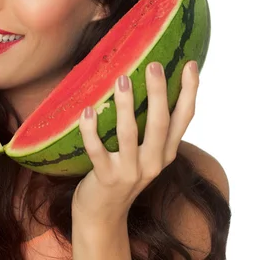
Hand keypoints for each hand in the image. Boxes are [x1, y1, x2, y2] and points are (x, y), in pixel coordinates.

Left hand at [72, 61, 198, 221]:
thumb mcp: (146, 153)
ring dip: (126, 106)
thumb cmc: (123, 172)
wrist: (104, 213)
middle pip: (160, 123)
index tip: (190, 65)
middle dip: (159, 93)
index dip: (189, 92)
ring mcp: (130, 172)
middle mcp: (153, 163)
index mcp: (166, 153)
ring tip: (121, 79)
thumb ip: (152, 128)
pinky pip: (97, 151)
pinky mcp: (106, 178)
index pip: (183, 119)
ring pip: (129, 134)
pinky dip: (91, 130)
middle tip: (154, 65)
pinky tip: (87, 110)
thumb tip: (152, 86)